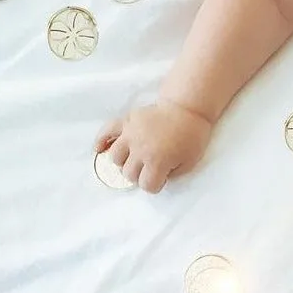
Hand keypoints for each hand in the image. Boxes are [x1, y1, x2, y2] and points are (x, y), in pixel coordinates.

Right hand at [95, 100, 212, 193]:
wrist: (188, 108)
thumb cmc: (192, 135)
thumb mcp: (190, 161)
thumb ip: (172, 174)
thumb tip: (157, 177)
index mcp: (157, 161)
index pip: (147, 185)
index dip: (155, 185)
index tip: (160, 178)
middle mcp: (140, 150)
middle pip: (129, 174)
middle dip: (140, 175)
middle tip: (149, 168)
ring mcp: (131, 135)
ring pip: (115, 157)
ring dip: (124, 162)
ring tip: (134, 158)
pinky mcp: (127, 121)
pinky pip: (107, 131)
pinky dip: (101, 140)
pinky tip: (99, 148)